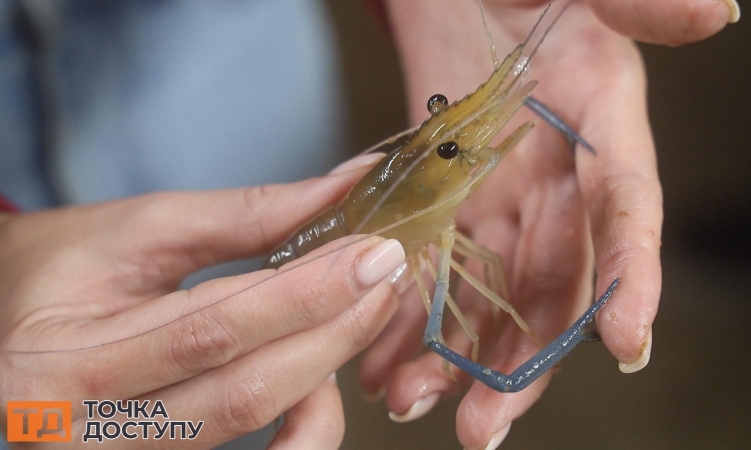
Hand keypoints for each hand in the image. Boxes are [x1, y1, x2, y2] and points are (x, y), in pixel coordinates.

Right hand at [0, 159, 405, 448]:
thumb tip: (345, 190)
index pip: (214, 325)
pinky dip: (299, 422)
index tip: (375, 252)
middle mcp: (87, 428)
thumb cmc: (61, 265)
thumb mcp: (142, 227)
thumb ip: (247, 215)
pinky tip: (323, 379)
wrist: (3, 314)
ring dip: (326, 374)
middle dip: (333, 330)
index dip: (308, 291)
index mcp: (70, 357)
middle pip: (245, 390)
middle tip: (387, 278)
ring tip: (360, 316)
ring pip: (253, 428)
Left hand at [362, 0, 737, 447]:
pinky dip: (408, 319)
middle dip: (522, 364)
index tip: (628, 346)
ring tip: (408, 404)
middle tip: (483, 427)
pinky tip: (377, 362)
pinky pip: (433, 272)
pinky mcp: (445, 203)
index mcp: (604, 137)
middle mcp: (558, 188)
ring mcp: (500, 202)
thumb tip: (717, 12)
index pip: (628, 218)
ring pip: (487, 298)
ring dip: (453, 360)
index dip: (632, 281)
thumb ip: (640, 5)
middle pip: (551, 289)